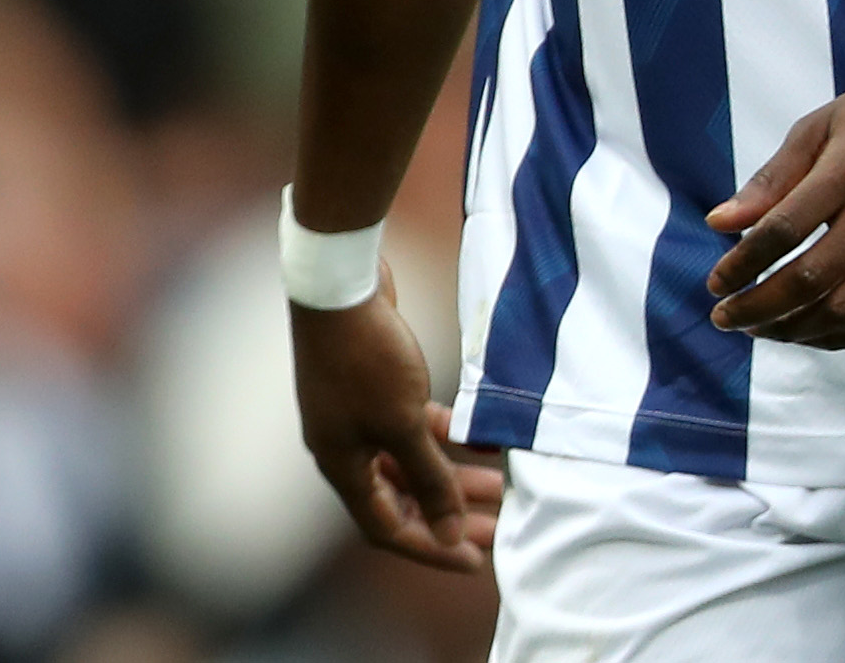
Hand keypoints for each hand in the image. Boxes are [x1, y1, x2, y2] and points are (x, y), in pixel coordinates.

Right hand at [292, 286, 502, 570]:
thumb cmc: (367, 358)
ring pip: (413, 461)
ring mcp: (359, 415)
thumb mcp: (405, 424)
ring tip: (503, 486)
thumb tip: (452, 534)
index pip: (386, 528)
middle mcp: (346, 447)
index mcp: (342, 466)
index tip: (476, 560)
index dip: (431, 548)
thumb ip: (431, 479)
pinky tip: (485, 437)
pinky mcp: (376, 385)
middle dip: (450, 516)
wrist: (340, 284)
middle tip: (498, 529)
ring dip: (454, 475)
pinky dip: (448, 434)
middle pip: (402, 498)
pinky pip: (417, 425)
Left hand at [704, 56, 844, 349]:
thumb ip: (771, 179)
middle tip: (725, 317)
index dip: (742, 264)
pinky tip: (808, 331)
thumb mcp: (820, 127)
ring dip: (793, 330)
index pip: (784, 230)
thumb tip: (718, 224)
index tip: (715, 282)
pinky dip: (839, 337)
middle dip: (758, 308)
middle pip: (812, 279)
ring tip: (760, 328)